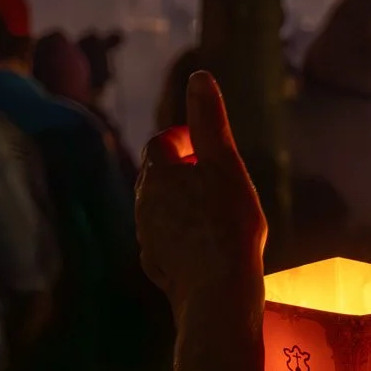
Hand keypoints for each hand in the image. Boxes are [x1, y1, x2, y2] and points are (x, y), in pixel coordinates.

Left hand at [134, 72, 265, 309]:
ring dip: (181, 203)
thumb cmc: (227, 223)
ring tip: (212, 208)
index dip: (184, 139)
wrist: (219, 293)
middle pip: (158, 176)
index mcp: (157, 175)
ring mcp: (147, 238)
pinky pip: (165, 240)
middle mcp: (143, 205)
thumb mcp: (225, 164)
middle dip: (181, 170)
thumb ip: (209, 121)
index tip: (205, 144)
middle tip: (212, 173)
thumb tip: (199, 76)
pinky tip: (204, 243)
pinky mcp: (156, 267)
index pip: (162, 144)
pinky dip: (180, 234)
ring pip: (159, 210)